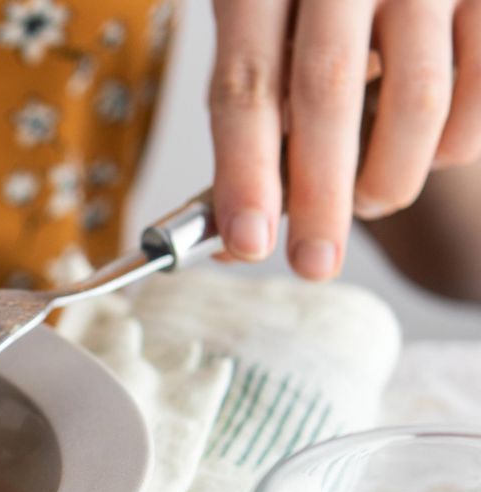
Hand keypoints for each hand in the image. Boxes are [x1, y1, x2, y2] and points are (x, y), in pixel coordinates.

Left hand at [210, 0, 480, 279]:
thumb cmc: (306, 7)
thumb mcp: (261, 36)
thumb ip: (252, 118)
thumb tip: (241, 241)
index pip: (246, 83)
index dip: (244, 171)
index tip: (248, 243)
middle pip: (327, 92)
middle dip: (320, 196)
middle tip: (313, 263)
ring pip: (417, 98)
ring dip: (388, 176)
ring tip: (366, 200)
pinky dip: (452, 143)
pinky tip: (426, 152)